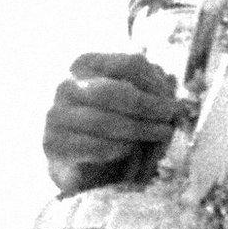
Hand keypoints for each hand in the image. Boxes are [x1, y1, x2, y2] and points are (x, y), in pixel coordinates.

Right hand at [43, 51, 183, 193]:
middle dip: (148, 107)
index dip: (157, 83)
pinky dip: (118, 149)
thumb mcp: (138, 102)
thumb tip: (171, 81)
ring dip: (139, 129)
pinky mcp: (54, 144)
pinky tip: (131, 149)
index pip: (130, 64)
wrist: (85, 164)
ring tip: (162, 134)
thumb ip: (152, 90)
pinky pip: (92, 146)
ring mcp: (56, 115)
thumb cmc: (117, 126)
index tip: (173, 102)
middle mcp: (68, 85)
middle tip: (171, 119)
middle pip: (114, 91)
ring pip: (103, 120)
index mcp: (88, 65)